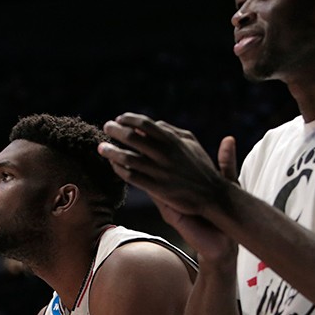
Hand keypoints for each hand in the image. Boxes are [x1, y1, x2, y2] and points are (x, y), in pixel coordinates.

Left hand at [98, 113, 233, 217]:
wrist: (213, 195)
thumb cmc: (201, 167)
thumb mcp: (191, 143)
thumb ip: (172, 131)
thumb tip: (154, 123)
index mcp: (173, 141)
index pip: (145, 124)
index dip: (129, 119)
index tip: (120, 118)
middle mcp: (165, 154)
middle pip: (133, 138)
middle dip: (116, 131)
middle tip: (107, 127)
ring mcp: (160, 172)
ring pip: (128, 158)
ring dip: (112, 151)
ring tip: (101, 147)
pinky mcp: (157, 189)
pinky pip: (132, 177)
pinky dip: (119, 170)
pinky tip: (113, 165)